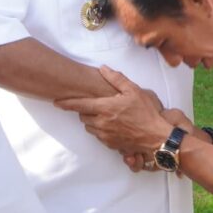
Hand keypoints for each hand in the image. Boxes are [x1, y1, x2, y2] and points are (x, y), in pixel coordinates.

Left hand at [54, 67, 173, 158]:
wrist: (156, 136)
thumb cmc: (146, 113)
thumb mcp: (134, 90)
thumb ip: (116, 79)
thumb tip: (103, 69)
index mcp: (105, 108)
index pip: (79, 105)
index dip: (66, 103)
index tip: (57, 102)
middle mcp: (102, 122)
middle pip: (83, 116)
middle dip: (85, 110)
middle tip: (96, 105)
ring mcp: (105, 135)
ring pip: (89, 127)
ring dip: (92, 120)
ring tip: (105, 115)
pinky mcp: (110, 144)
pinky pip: (98, 136)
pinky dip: (100, 129)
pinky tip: (112, 125)